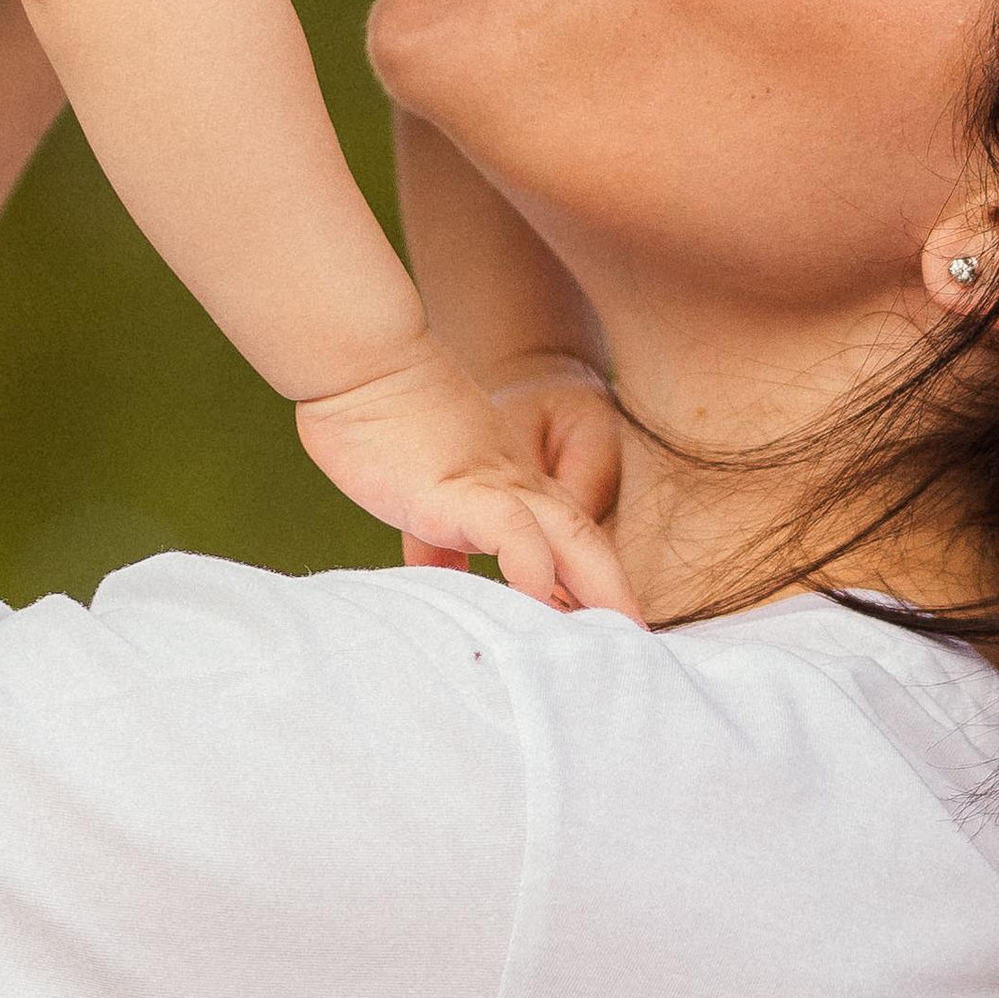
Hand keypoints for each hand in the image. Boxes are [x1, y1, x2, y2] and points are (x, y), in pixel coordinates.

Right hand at [295, 338, 641, 617]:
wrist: (363, 357)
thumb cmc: (380, 420)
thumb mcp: (419, 487)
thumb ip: (436, 533)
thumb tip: (439, 576)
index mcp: (505, 479)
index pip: (562, 533)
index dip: (586, 577)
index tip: (598, 626)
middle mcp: (512, 481)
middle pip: (584, 537)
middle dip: (613, 591)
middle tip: (635, 640)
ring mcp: (491, 482)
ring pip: (568, 533)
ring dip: (597, 586)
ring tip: (615, 635)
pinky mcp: (457, 487)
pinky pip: (509, 527)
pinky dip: (531, 562)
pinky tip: (536, 594)